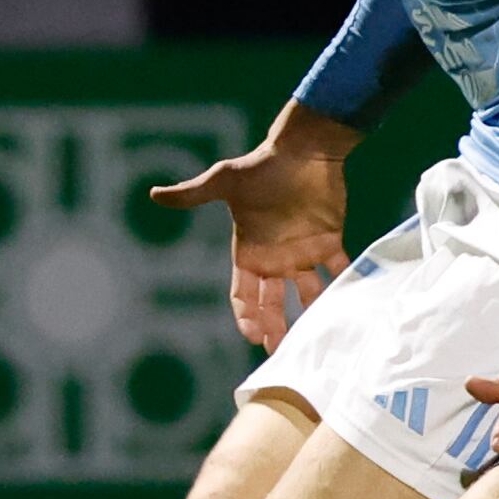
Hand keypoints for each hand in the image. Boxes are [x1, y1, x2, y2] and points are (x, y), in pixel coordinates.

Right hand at [150, 133, 351, 349]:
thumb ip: (194, 194)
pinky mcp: (329, 241)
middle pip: (272, 301)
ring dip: (308, 314)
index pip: (243, 292)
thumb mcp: (224, 181)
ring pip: (306, 292)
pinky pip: (337, 269)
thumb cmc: (262, 166)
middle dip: (274, 326)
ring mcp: (303, 251)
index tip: (252, 334)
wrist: (303, 149)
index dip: (246, 315)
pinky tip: (345, 305)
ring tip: (312, 337)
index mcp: (249, 250)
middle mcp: (275, 256)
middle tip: (278, 349)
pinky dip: (342, 285)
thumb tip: (154, 194)